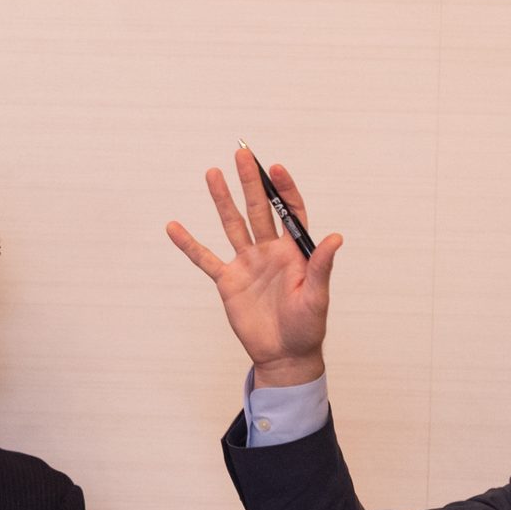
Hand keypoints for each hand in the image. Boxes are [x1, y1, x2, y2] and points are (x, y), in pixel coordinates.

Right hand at [165, 147, 343, 385]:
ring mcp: (247, 264)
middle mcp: (269, 251)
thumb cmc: (307, 328)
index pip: (289, 211)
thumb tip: (336, 237)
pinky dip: (189, 244)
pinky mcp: (228, 281)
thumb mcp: (317, 296)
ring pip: (232, 225)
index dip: (283, 189)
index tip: (274, 168)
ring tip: (212, 173)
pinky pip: (205, 259)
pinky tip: (174, 227)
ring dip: (222, 200)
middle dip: (250, 182)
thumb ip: (321, 266)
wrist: (284, 355)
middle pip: (258, 209)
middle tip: (242, 154)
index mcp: (293, 251)